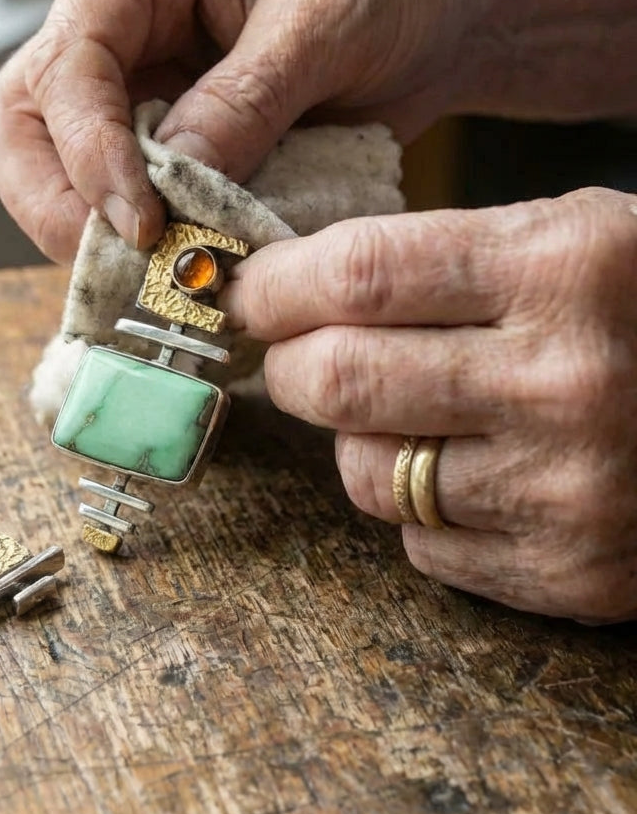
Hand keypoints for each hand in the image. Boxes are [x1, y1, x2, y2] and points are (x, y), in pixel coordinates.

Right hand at [0, 0, 482, 262]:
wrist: (438, 11)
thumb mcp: (325, 24)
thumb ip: (245, 103)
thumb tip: (174, 192)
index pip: (66, 67)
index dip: (91, 154)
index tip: (146, 223)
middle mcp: (111, 24)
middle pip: (14, 127)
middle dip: (56, 203)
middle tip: (130, 259)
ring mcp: (126, 88)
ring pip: (41, 173)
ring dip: (86, 232)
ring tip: (159, 269)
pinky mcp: (152, 144)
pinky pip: (105, 203)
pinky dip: (132, 246)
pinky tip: (179, 262)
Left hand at [221, 187, 636, 622]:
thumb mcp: (567, 240)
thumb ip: (436, 256)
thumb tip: (289, 287)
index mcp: (561, 267)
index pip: (356, 275)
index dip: (274, 285)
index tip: (245, 291)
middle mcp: (563, 381)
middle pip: (336, 378)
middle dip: (286, 365)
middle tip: (292, 354)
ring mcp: (567, 490)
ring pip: (363, 470)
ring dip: (356, 438)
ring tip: (407, 411)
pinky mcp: (569, 572)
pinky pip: (418, 539)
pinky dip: (416, 503)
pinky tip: (472, 469)